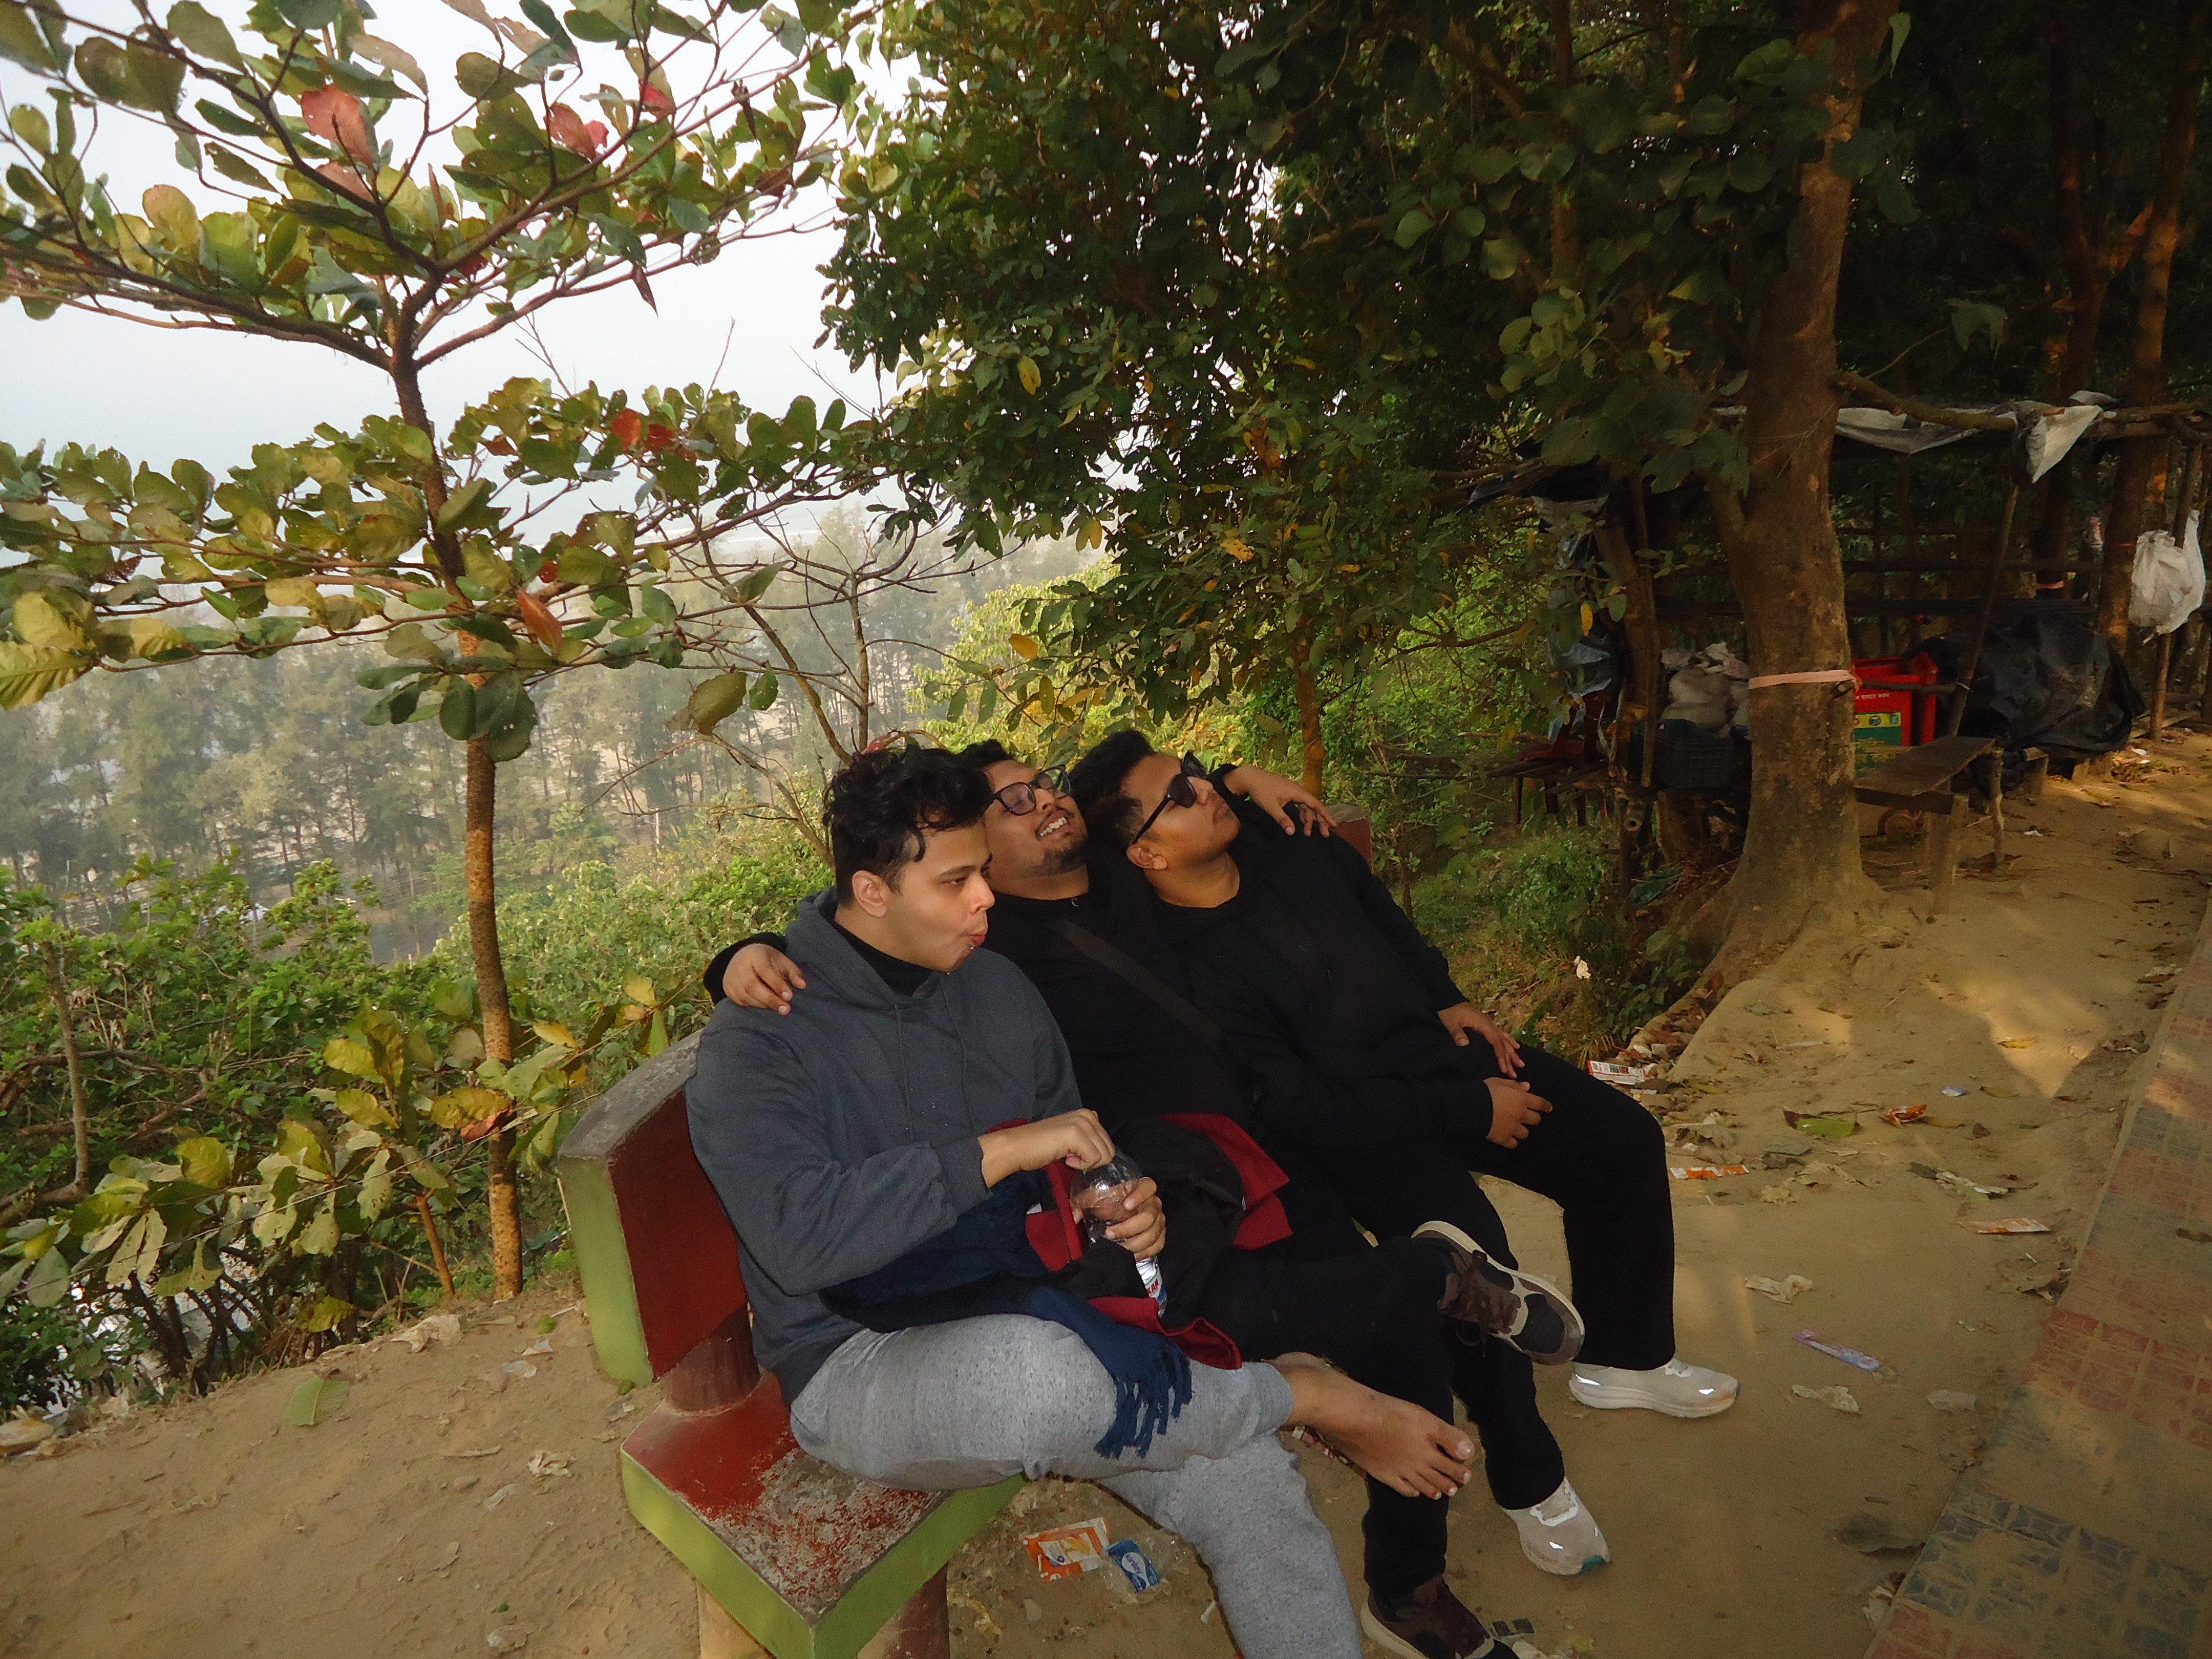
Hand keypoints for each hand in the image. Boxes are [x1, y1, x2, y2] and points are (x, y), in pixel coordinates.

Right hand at [724, 943, 804, 1013]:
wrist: (742, 956)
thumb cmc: (767, 960)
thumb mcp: (781, 961)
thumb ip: (793, 972)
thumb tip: (803, 985)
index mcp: (755, 955)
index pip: (765, 970)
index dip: (777, 984)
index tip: (789, 996)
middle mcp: (740, 966)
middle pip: (753, 986)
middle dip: (771, 999)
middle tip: (786, 1009)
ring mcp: (732, 978)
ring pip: (746, 995)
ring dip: (764, 1004)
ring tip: (779, 1008)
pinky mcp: (728, 988)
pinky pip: (741, 1001)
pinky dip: (754, 1005)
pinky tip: (765, 1005)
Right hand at [979, 1110, 1117, 1185]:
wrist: (1017, 1147)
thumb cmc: (1040, 1147)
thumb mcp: (1069, 1137)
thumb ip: (1088, 1138)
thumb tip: (1106, 1151)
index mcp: (1088, 1114)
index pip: (1108, 1144)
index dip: (1093, 1155)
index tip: (1073, 1152)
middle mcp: (1087, 1115)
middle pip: (1109, 1150)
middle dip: (1092, 1160)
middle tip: (1070, 1155)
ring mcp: (1082, 1123)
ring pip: (1104, 1156)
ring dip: (1086, 1162)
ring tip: (1066, 1155)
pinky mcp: (1076, 1134)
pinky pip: (1093, 1159)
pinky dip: (1080, 1165)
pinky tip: (1065, 1158)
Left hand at [1085, 1175, 1166, 1257]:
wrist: (1120, 1214)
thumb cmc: (1109, 1202)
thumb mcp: (1094, 1198)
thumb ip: (1083, 1202)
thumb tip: (1074, 1216)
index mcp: (1140, 1188)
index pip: (1148, 1186)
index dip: (1140, 1195)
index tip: (1126, 1204)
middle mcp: (1153, 1204)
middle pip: (1149, 1216)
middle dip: (1128, 1227)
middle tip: (1110, 1233)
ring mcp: (1158, 1221)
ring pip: (1152, 1234)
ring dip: (1134, 1243)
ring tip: (1117, 1247)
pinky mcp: (1159, 1236)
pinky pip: (1157, 1245)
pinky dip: (1144, 1251)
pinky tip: (1130, 1254)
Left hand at [1222, 765, 1336, 835]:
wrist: (1250, 777)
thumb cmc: (1260, 790)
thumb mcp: (1271, 807)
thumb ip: (1282, 819)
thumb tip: (1292, 832)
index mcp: (1297, 792)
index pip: (1316, 805)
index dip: (1325, 815)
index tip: (1334, 825)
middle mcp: (1298, 790)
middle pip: (1313, 807)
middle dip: (1319, 821)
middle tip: (1325, 834)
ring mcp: (1293, 790)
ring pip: (1306, 806)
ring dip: (1309, 819)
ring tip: (1307, 833)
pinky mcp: (1287, 792)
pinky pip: (1300, 804)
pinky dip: (1302, 813)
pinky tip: (1301, 822)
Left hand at [1439, 1002, 1520, 1075]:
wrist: (1448, 999)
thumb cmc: (1449, 1010)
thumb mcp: (1450, 1021)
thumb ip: (1457, 1033)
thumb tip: (1464, 1043)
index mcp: (1483, 1024)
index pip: (1496, 1043)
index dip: (1501, 1056)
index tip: (1504, 1069)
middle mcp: (1489, 1024)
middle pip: (1503, 1043)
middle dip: (1510, 1059)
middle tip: (1514, 1074)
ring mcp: (1488, 1024)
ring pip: (1504, 1040)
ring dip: (1512, 1052)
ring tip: (1520, 1064)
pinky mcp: (1486, 1024)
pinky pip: (1501, 1034)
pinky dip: (1509, 1040)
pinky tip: (1515, 1046)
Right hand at [1485, 1077, 1551, 1147]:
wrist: (1472, 1107)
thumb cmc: (1485, 1091)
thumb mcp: (1499, 1082)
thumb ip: (1514, 1085)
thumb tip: (1527, 1087)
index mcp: (1521, 1099)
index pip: (1540, 1103)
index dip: (1545, 1106)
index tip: (1548, 1109)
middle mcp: (1521, 1115)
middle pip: (1535, 1120)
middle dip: (1532, 1118)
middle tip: (1526, 1117)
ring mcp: (1513, 1128)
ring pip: (1525, 1133)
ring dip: (1522, 1130)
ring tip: (1515, 1128)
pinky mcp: (1504, 1138)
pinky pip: (1513, 1144)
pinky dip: (1512, 1141)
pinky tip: (1508, 1138)